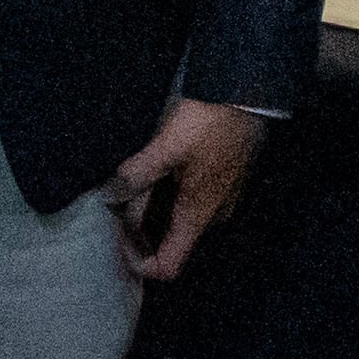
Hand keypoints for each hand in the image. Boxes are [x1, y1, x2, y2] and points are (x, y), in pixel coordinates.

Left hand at [101, 95, 267, 282]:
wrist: (248, 92)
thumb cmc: (208, 121)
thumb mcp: (167, 146)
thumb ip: (137, 174)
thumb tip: (109, 196)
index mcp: (197, 215)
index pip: (168, 267)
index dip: (139, 263)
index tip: (117, 240)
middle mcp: (213, 216)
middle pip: (171, 241)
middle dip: (140, 227)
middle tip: (117, 201)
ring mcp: (223, 198)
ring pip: (181, 219)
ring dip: (154, 208)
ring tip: (133, 182)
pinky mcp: (226, 180)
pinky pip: (193, 201)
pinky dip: (170, 195)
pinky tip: (157, 170)